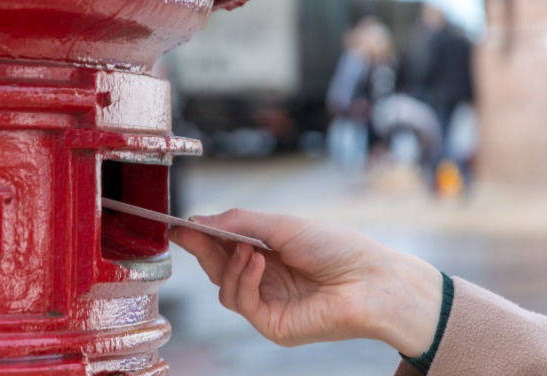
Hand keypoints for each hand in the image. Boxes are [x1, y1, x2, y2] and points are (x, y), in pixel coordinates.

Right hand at [168, 208, 442, 356]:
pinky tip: (259, 263)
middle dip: (202, 248)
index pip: (224, 247)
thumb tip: (199, 221)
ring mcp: (268, 304)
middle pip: (218, 269)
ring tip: (249, 249)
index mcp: (267, 254)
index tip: (177, 225)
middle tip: (188, 231)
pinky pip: (242, 303)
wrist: (370, 279)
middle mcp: (264, 280)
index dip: (200, 236)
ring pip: (224, 289)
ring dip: (230, 264)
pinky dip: (244, 280)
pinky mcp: (273, 325)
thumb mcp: (281, 225)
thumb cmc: (335, 247)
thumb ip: (238, 223)